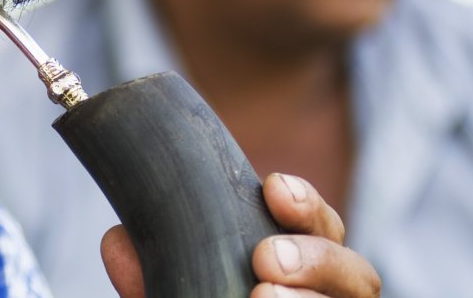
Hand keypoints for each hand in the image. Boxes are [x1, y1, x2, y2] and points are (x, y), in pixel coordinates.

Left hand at [100, 173, 380, 297]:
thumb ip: (152, 268)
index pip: (323, 224)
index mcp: (304, 260)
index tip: (273, 187)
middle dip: (316, 258)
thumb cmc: (202, 296)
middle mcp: (329, 294)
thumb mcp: (172, 286)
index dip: (306, 203)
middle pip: (356, 272)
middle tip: (265, 257)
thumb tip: (117, 241)